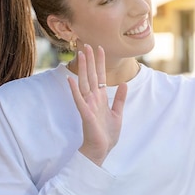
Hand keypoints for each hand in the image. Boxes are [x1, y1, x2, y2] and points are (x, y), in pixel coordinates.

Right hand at [67, 44, 126, 165]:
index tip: (100, 48)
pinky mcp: (86, 114)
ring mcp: (88, 105)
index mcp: (101, 98)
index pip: (100, 76)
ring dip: (82, 69)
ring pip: (84, 83)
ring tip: (80, 55)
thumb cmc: (107, 134)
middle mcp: (93, 99)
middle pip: (91, 76)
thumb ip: (120, 99)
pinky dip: (74, 90)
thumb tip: (124, 83)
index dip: (100, 62)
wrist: (101, 150)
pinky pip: (79, 100)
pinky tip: (70, 79)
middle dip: (90, 60)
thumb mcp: (118, 113)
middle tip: (87, 44)